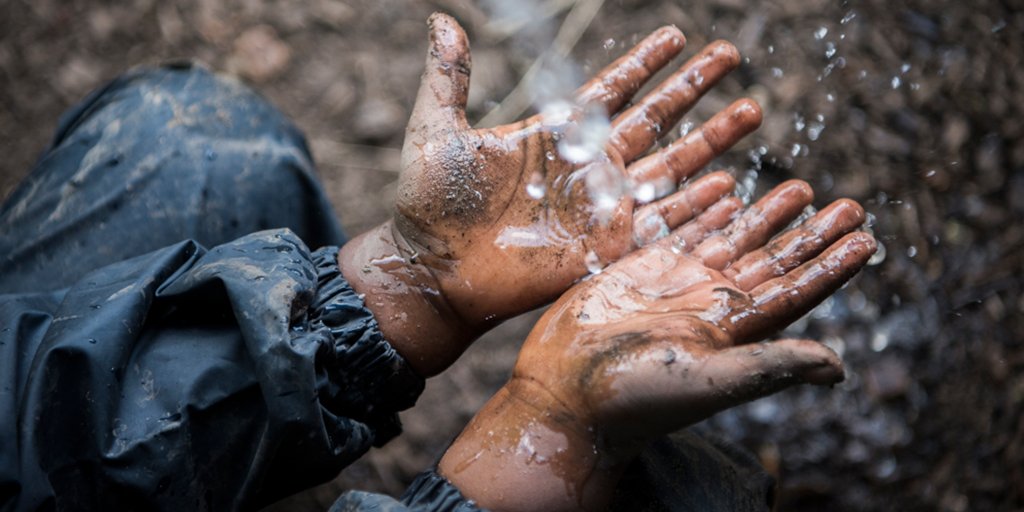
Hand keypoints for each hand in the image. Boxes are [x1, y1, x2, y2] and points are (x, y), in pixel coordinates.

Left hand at [339, 13, 761, 374]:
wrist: (430, 272)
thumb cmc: (427, 205)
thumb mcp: (437, 130)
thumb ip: (448, 76)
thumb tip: (442, 18)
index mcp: (554, 136)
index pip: (612, 89)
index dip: (644, 62)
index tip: (676, 33)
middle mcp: (587, 169)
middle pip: (655, 120)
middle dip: (694, 89)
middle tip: (732, 55)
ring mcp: (601, 209)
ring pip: (672, 166)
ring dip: (713, 140)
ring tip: (753, 110)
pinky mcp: (607, 249)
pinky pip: (665, 225)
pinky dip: (701, 207)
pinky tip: (734, 186)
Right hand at [439, 183, 876, 510]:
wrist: (565, 391)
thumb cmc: (636, 398)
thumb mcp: (710, 380)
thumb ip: (771, 364)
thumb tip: (839, 367)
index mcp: (735, 333)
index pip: (796, 292)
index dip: (832, 266)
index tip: (868, 239)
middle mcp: (711, 306)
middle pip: (774, 261)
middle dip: (810, 233)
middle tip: (850, 204)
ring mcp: (676, 285)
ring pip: (733, 241)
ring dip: (768, 216)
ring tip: (802, 187)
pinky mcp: (638, 269)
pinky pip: (683, 231)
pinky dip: (708, 211)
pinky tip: (732, 191)